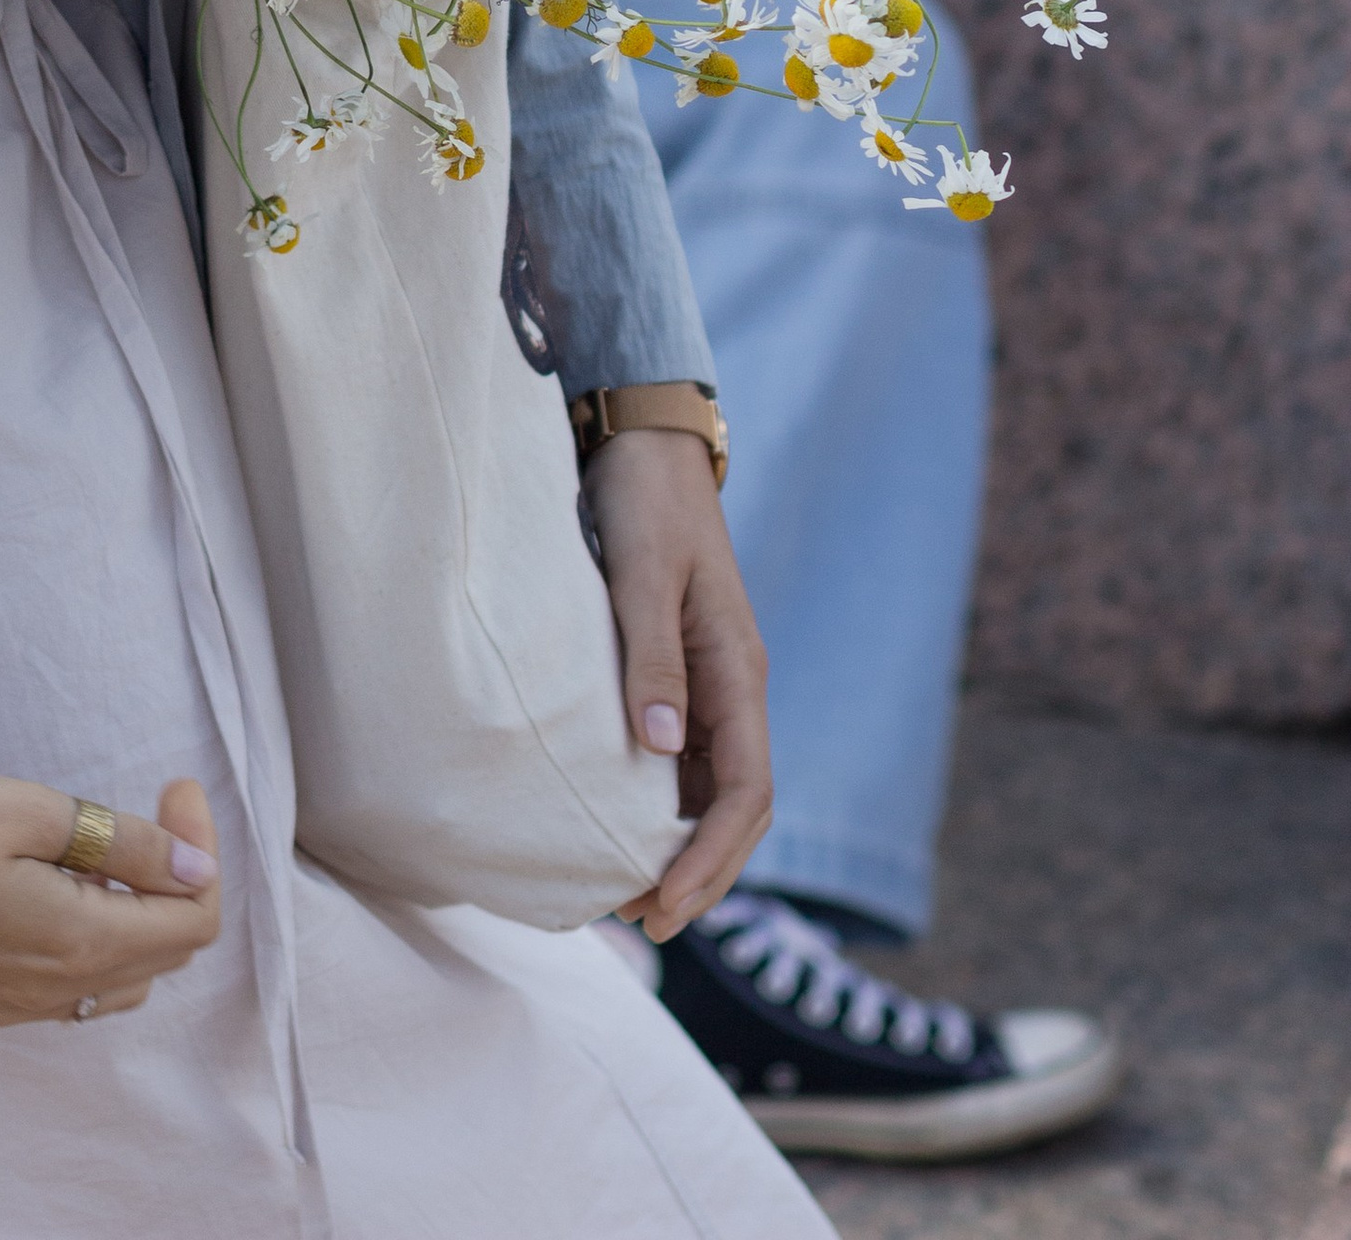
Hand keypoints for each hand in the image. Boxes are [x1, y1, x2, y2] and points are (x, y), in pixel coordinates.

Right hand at [0, 753, 221, 1026]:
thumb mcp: (32, 811)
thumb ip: (126, 845)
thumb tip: (197, 869)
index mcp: (75, 947)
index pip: (191, 923)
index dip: (201, 850)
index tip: (175, 787)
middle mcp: (48, 996)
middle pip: (160, 954)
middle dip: (171, 878)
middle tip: (146, 805)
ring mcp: (7, 1008)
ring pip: (113, 979)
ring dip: (128, 915)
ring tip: (92, 847)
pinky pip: (59, 986)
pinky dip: (81, 938)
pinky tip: (44, 882)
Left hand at [585, 429, 771, 940]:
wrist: (641, 443)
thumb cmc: (643, 502)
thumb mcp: (643, 575)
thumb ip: (652, 660)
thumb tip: (660, 754)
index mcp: (739, 672)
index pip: (747, 794)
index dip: (712, 860)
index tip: (667, 907)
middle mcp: (732, 688)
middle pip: (736, 809)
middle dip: (699, 872)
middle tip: (642, 924)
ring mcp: (708, 684)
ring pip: (709, 790)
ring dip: (679, 846)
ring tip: (626, 895)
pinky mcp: (678, 673)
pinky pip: (682, 760)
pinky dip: (659, 805)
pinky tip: (619, 826)